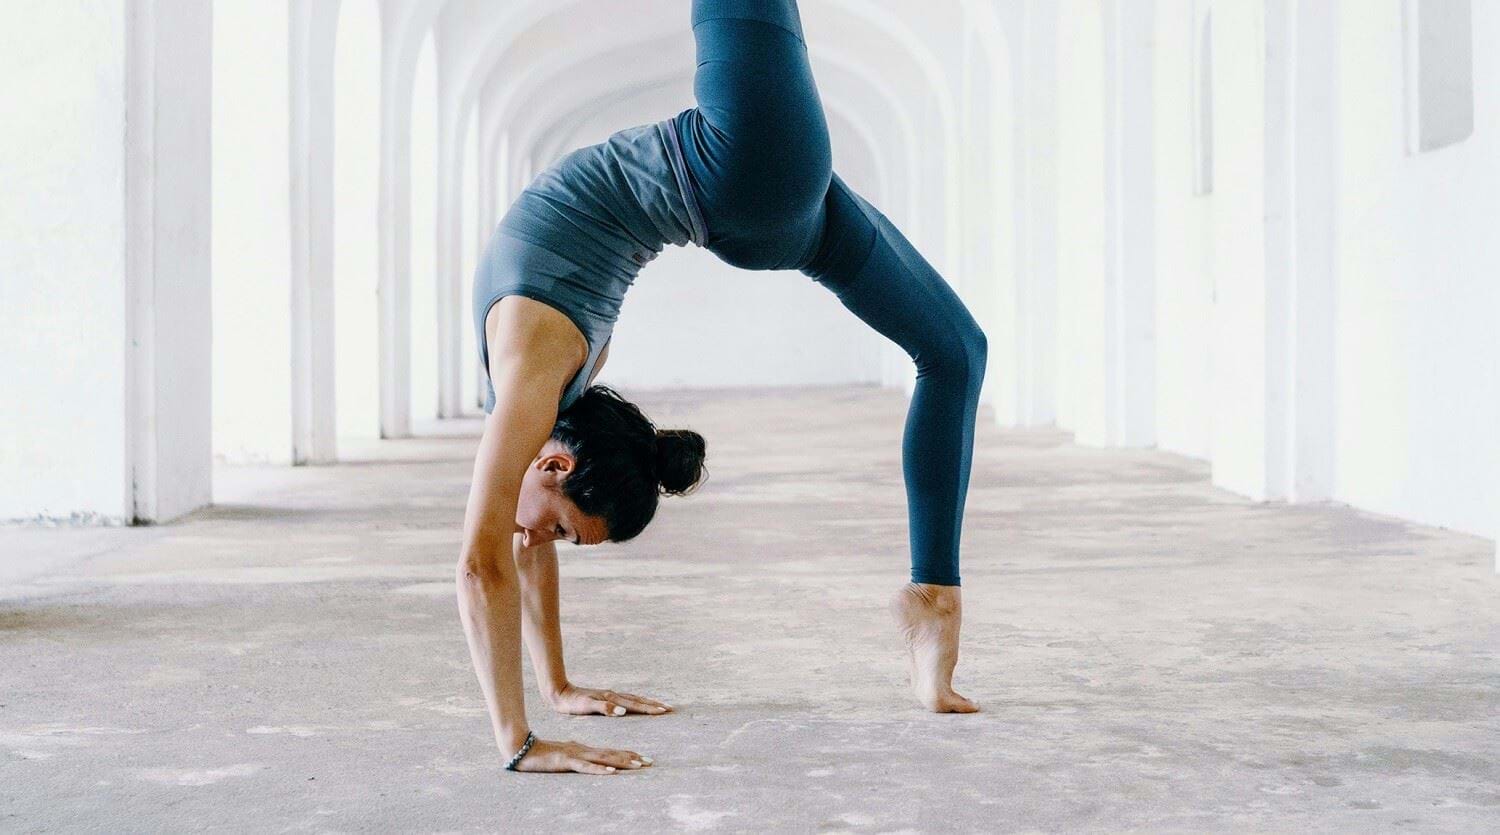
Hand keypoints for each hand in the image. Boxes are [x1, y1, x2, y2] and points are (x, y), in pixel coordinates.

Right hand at [510, 737, 651, 774]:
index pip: (611, 752)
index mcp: (584, 749)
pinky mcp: (566, 761)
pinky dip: (600, 769)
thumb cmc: (543, 754)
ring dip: (622, 762)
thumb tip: (593, 761)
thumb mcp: (566, 755)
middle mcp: (584, 750)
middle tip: (650, 762)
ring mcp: (576, 755)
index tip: (644, 759)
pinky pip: (585, 767)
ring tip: (638, 765)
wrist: (522, 749)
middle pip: (612, 754)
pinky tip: (612, 771)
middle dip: (632, 758)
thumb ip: (580, 757)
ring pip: (603, 758)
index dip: (628, 755)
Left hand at [547, 683, 673, 716]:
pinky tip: (636, 705)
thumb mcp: (586, 706)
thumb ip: (604, 708)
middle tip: (669, 709)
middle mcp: (613, 695)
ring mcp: (610, 696)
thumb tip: (623, 711)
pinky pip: (626, 700)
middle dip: (653, 705)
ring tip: (658, 706)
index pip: (635, 704)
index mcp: (611, 699)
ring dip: (647, 703)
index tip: (664, 711)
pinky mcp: (605, 698)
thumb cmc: (572, 703)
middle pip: (638, 700)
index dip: (650, 708)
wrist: (559, 693)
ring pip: (633, 699)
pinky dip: (636, 702)